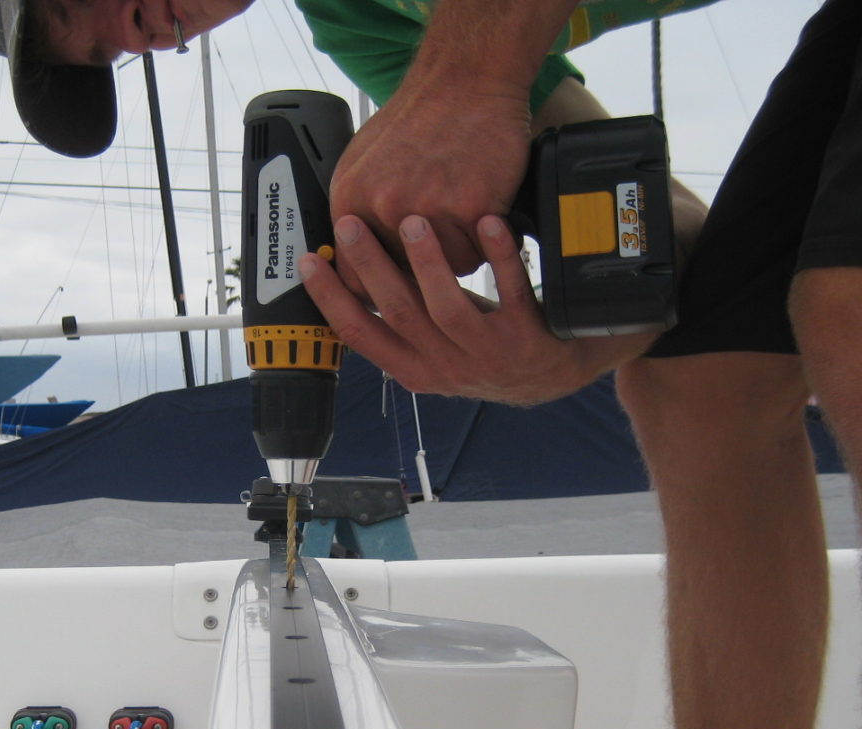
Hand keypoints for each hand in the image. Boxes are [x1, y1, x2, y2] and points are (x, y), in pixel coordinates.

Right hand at [301, 213, 657, 404]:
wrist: (551, 375)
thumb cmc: (483, 348)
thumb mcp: (434, 347)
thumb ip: (398, 319)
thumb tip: (348, 276)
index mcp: (415, 369)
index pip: (361, 336)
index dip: (331, 300)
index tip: (310, 261)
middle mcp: (447, 366)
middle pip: (399, 314)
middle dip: (371, 267)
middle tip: (351, 224)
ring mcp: (487, 354)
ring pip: (448, 308)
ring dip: (428, 262)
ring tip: (413, 219)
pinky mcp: (527, 337)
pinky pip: (511, 292)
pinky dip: (500, 257)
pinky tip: (488, 224)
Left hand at [329, 86, 531, 289]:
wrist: (465, 81)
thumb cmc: (419, 120)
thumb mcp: (362, 162)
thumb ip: (355, 214)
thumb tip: (347, 259)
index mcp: (350, 201)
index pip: (354, 281)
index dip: (377, 291)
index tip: (393, 292)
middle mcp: (383, 208)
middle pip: (403, 281)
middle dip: (421, 274)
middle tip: (433, 257)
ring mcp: (426, 209)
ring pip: (445, 272)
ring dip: (456, 256)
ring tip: (459, 218)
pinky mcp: (470, 207)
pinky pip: (478, 252)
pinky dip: (483, 241)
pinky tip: (479, 211)